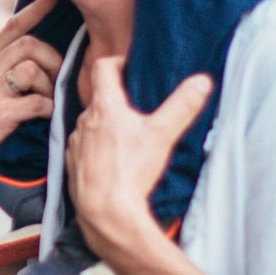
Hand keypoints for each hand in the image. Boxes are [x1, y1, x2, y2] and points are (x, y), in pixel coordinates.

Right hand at [0, 0, 65, 194]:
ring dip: (50, 87)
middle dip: (53, 59)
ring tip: (48, 102)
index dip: (37, 7)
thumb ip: (9, 65)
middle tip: (58, 79)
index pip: (14, 25)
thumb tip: (44, 51)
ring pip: (33, 69)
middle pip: (30, 44)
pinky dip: (46, 109)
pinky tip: (43, 117)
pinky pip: (35, 102)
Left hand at [67, 58, 211, 265]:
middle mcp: (84, 120)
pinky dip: (98, 148)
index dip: (117, 61)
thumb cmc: (130, 171)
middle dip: (118, 98)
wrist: (105, 213)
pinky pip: (85, 148)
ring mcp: (76, 143)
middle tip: (140, 106)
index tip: (131, 67)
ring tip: (129, 136)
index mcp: (104, 106)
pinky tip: (115, 160)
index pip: (103, 67)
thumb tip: (202, 82)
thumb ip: (182, 105)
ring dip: (107, 125)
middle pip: (100, 98)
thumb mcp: (162, 134)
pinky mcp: (73, 164)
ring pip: (92, 124)